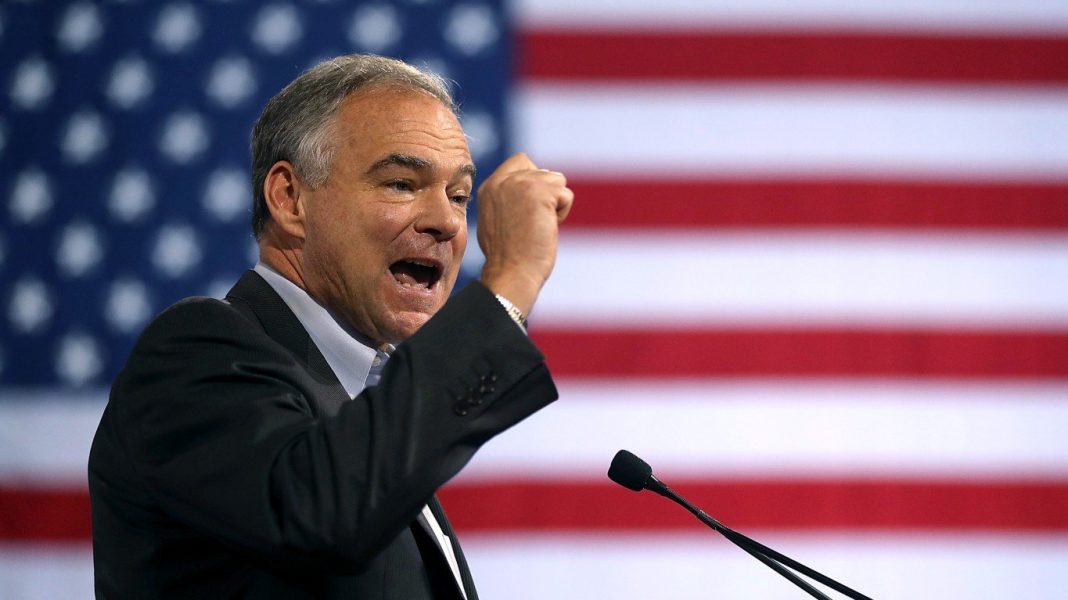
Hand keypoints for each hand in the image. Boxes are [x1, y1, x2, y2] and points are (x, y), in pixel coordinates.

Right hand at [477, 153, 573, 315]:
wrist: (511, 273)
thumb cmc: (507, 257)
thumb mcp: (496, 220)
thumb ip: (508, 199)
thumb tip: (531, 193)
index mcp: (489, 186)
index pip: (520, 161)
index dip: (533, 180)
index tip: (530, 208)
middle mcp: (502, 180)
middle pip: (542, 171)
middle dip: (546, 196)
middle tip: (532, 223)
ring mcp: (521, 183)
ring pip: (556, 180)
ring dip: (555, 204)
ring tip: (538, 226)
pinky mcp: (540, 191)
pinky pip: (565, 194)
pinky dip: (562, 213)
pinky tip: (546, 228)